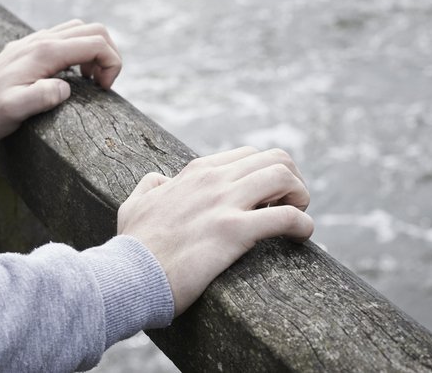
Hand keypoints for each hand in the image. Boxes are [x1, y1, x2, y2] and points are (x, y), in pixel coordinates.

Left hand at [0, 19, 121, 140]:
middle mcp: (42, 40)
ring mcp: (36, 40)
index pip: (95, 43)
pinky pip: (65, 36)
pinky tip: (72, 74)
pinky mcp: (32, 46)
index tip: (104, 88)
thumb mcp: (15, 110)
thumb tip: (65, 88)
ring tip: (90, 79)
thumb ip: (42, 97)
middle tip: (102, 83)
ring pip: (80, 30)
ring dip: (95, 51)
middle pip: (93, 30)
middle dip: (108, 54)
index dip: (111, 63)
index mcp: (45, 53)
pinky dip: (80, 50)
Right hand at [117, 147, 312, 315]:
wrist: (128, 275)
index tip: (268, 200)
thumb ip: (149, 186)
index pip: (247, 156)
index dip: (265, 175)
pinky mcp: (233, 231)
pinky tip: (301, 237)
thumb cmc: (132, 246)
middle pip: (274, 159)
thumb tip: (159, 180)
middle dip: (292, 180)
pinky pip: (287, 217)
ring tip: (298, 218)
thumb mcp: (134, 204)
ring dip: (300, 196)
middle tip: (290, 207)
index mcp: (196, 173)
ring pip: (284, 176)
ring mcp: (224, 203)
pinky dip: (303, 225)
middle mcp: (213, 180)